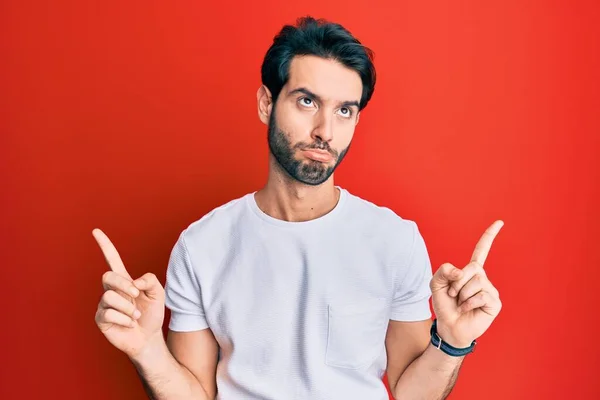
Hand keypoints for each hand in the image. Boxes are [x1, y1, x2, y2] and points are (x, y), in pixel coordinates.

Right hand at [93, 228, 164, 358]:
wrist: (149, 337)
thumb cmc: (152, 314)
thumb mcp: (158, 294)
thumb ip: (150, 281)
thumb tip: (134, 282)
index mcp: (124, 280)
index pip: (112, 259)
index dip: (105, 245)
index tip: (95, 231)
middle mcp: (111, 290)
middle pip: (108, 276)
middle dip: (124, 285)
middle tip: (136, 295)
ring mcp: (104, 304)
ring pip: (110, 297)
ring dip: (128, 307)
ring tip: (135, 315)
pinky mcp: (100, 319)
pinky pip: (109, 314)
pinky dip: (124, 319)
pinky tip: (129, 324)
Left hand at [430, 220, 503, 347]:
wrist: (449, 327)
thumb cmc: (444, 305)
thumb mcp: (436, 285)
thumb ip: (443, 271)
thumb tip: (461, 271)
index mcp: (470, 271)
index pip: (481, 250)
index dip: (489, 236)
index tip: (500, 222)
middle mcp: (483, 278)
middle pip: (472, 268)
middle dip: (457, 282)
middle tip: (454, 295)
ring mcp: (490, 290)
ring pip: (476, 282)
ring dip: (462, 294)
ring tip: (461, 303)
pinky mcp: (495, 303)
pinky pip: (481, 295)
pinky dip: (468, 303)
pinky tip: (467, 309)